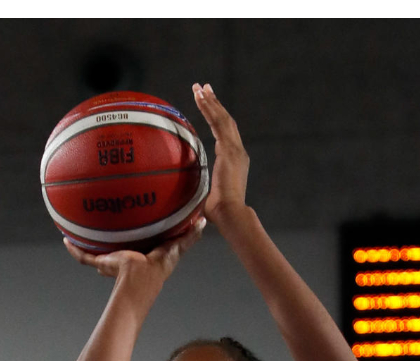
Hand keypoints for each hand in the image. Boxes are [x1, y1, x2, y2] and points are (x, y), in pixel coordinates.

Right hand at [63, 218, 205, 284]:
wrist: (138, 281)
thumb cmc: (158, 269)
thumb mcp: (175, 248)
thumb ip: (188, 237)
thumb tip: (202, 222)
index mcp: (141, 257)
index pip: (138, 245)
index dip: (136, 238)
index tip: (133, 225)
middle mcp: (124, 260)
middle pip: (115, 249)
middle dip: (110, 241)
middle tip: (106, 224)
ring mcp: (111, 263)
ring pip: (97, 252)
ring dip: (88, 243)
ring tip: (81, 228)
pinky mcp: (101, 263)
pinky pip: (83, 256)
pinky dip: (74, 249)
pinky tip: (66, 239)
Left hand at [192, 83, 248, 223]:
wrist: (230, 213)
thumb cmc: (217, 212)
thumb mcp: (206, 196)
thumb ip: (199, 190)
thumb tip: (182, 199)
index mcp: (234, 160)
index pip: (225, 133)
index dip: (217, 117)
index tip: (208, 105)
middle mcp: (237, 151)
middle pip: (225, 120)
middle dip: (214, 103)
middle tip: (204, 87)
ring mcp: (235, 149)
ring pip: (222, 118)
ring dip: (210, 101)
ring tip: (200, 87)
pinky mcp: (229, 150)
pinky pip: (218, 123)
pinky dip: (210, 109)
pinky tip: (202, 98)